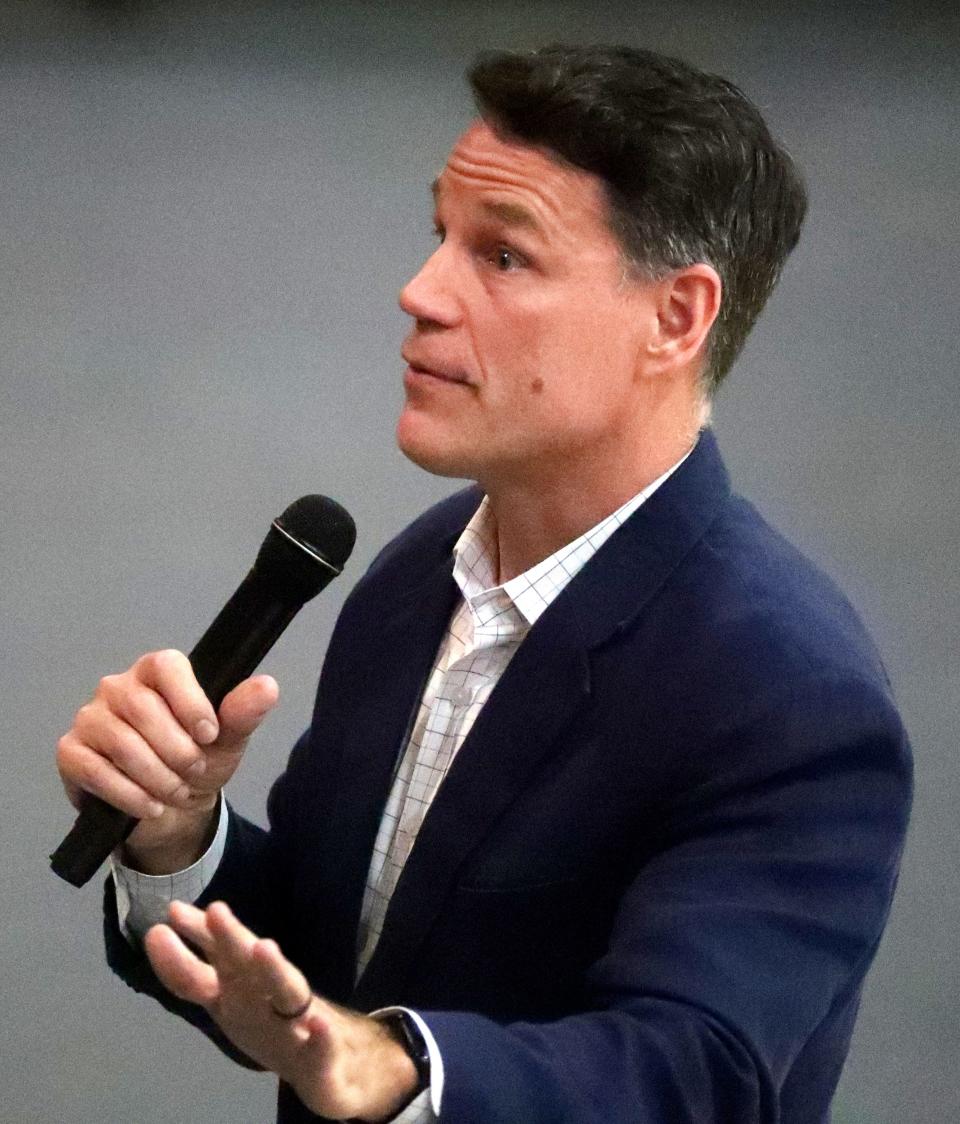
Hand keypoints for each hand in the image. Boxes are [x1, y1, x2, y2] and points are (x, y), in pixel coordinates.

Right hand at [56, 649, 278, 871]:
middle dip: (178, 750)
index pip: (167, 666)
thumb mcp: (228, 739)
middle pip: (144, 709)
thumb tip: (267, 687)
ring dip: (158, 778)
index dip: (189, 700)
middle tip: (195, 771)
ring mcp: (91, 718)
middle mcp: (118, 686)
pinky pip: (96, 771)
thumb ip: (243, 713)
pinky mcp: (72, 752)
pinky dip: (131, 795)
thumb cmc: (199, 759)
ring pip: (123, 744)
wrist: (171, 808)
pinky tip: (151, 806)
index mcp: (158, 671)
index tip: (210, 734)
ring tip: (177, 792)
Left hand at [145, 901, 418, 1121]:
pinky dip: (321, 1035)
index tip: (173, 912)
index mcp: (244, 985)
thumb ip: (199, 960)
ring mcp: (299, 1022)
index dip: (196, 938)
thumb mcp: (232, 990)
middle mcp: (269, 994)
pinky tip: (317, 1025)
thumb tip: (172, 912)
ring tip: (263, 948)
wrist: (331, 1061)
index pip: (216, 956)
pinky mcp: (324, 1057)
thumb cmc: (272, 1017)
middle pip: (248, 965)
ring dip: (274, 971)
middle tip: (215, 911)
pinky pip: (322, 1047)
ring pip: (286, 992)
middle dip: (232, 938)